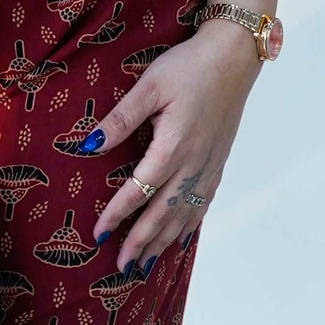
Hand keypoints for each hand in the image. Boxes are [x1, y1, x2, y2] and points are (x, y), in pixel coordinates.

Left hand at [86, 21, 257, 274]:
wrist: (234, 57)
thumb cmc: (190, 66)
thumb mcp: (150, 86)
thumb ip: (120, 119)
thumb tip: (89, 146)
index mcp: (173, 147)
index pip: (138, 191)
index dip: (117, 215)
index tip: (99, 235)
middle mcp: (194, 164)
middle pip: (163, 214)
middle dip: (140, 242)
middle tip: (120, 267)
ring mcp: (209, 166)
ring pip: (184, 214)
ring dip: (163, 241)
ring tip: (144, 264)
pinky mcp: (219, 162)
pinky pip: (203, 203)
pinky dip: (189, 225)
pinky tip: (181, 237)